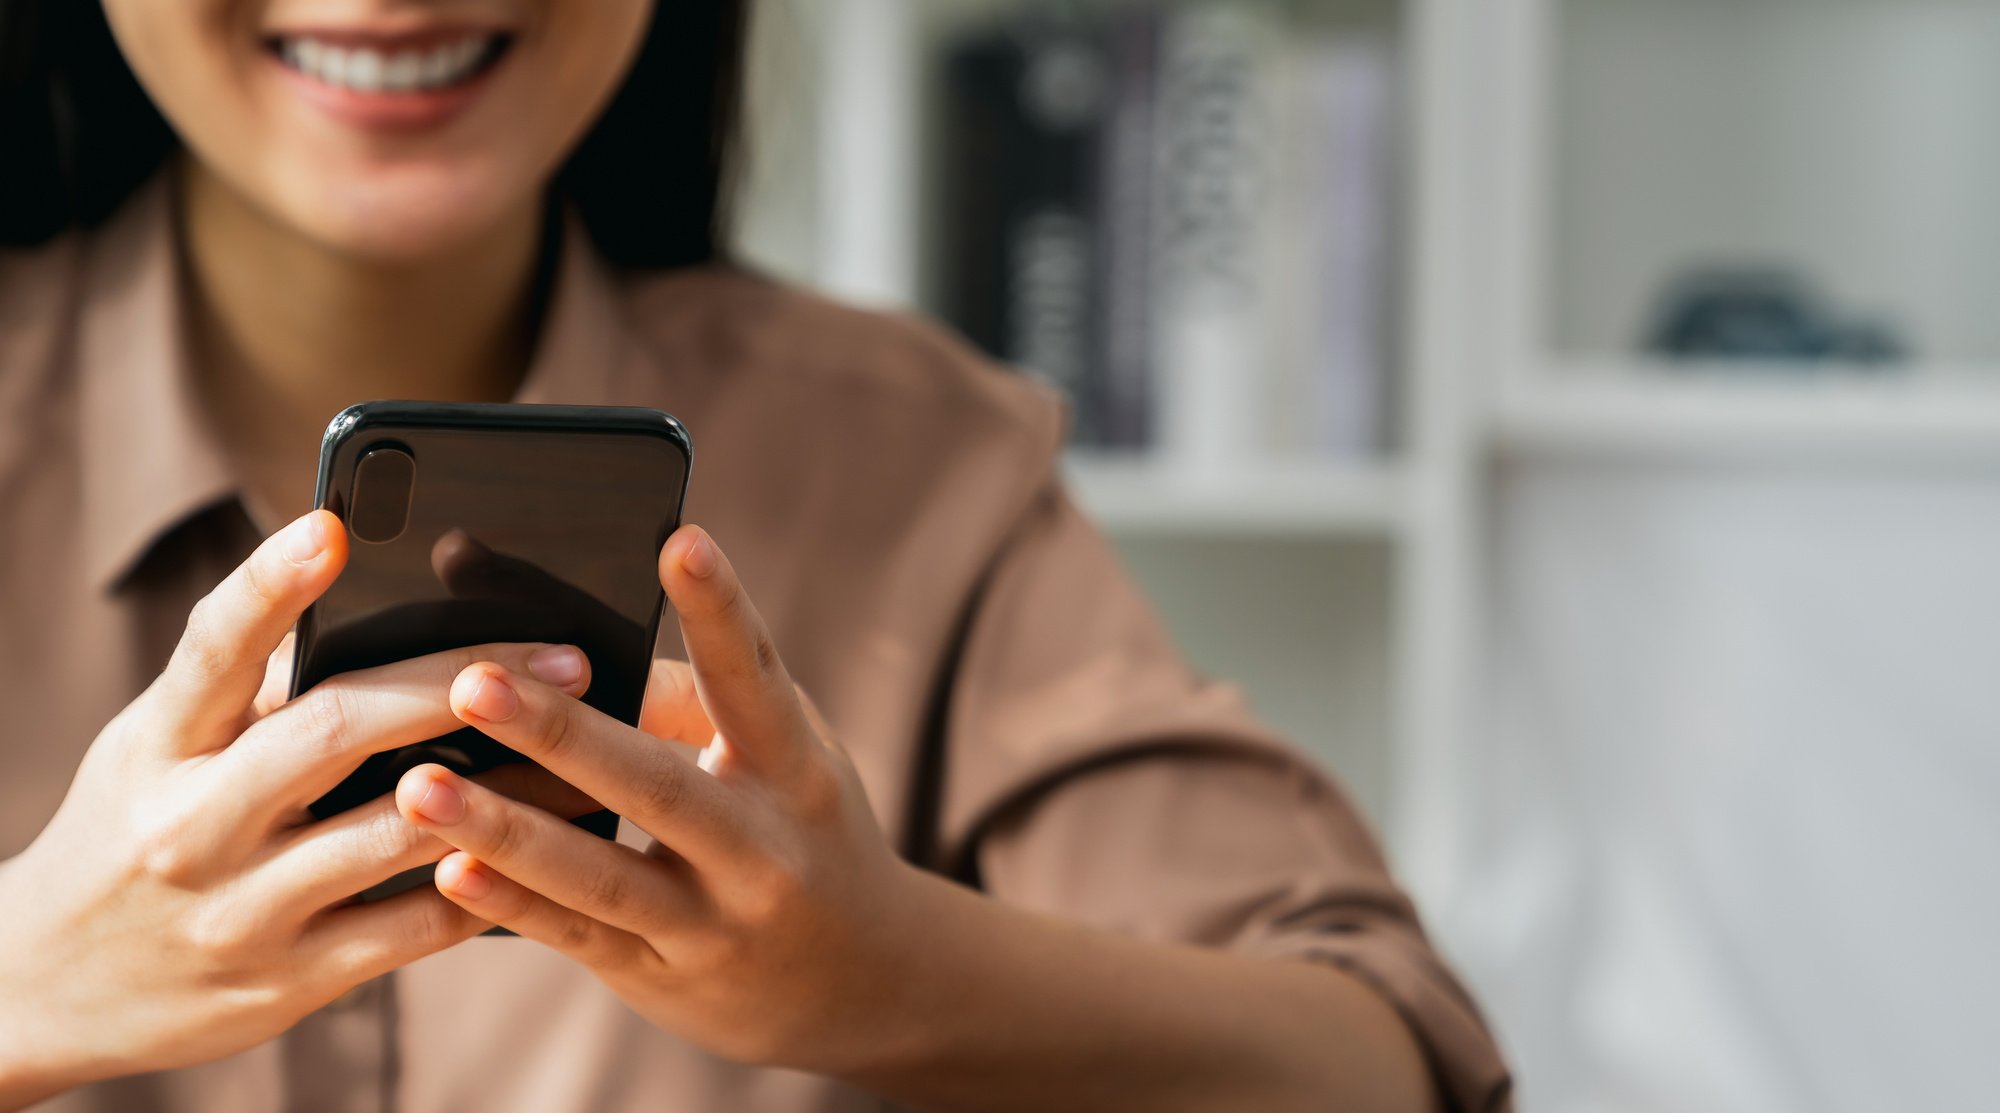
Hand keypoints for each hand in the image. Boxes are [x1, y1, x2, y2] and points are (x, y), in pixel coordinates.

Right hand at [0, 512, 600, 1105]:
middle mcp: (189, 825)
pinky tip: (549, 850)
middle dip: (456, 686)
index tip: (332, 525)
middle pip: (336, 731)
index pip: (213, 650)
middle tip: (561, 658)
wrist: (45, 989)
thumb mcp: (155, 751)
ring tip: (588, 753)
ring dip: (508, 792)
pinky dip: (484, 885)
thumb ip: (256, 695)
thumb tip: (390, 617)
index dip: (270, 584)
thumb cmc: (133, 831)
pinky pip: (410, 929)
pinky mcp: (284, 985)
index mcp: (158, 745)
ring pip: (395, 835)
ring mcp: (238, 911)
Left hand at [395, 525, 937, 1074]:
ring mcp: (714, 920)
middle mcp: (763, 847)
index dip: (720, 610)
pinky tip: (448, 871)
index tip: (679, 542)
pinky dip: (513, 903)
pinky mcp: (664, 973)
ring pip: (602, 874)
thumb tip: (568, 643)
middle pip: (657, 784)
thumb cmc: (802, 828)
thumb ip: (694, 702)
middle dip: (561, 734)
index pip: (756, 678)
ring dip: (506, 829)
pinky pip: (579, 936)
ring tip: (420, 787)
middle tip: (473, 681)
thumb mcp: (787, 758)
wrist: (864, 980)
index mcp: (796, 768)